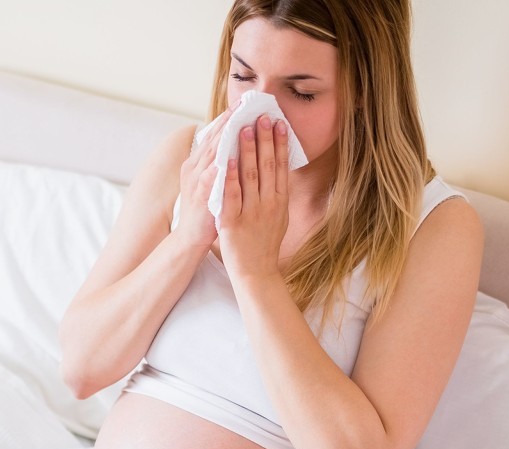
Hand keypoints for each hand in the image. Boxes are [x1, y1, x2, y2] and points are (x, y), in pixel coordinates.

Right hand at [174, 108, 231, 250]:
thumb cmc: (206, 210)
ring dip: (226, 138)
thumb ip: (220, 164)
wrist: (191, 238)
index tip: (243, 104)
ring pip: (212, 153)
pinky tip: (229, 157)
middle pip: (214, 139)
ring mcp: (196, 181)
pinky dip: (220, 167)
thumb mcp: (212, 182)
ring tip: (241, 122)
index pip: (215, 135)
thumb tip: (235, 145)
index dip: (228, 119)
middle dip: (229, 121)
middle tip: (245, 104)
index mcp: (198, 163)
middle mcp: (195, 167)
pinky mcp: (200, 196)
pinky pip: (210, 178)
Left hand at [217, 115, 289, 283]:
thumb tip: (280, 169)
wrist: (256, 273)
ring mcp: (252, 212)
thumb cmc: (265, 244)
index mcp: (280, 201)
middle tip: (262, 116)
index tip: (279, 122)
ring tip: (244, 128)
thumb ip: (278, 194)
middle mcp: (269, 204)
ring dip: (247, 150)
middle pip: (267, 166)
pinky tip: (226, 159)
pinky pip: (232, 196)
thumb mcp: (279, 217)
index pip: (281, 166)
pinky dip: (230, 176)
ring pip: (250, 176)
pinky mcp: (234, 222)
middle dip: (265, 139)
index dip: (280, 143)